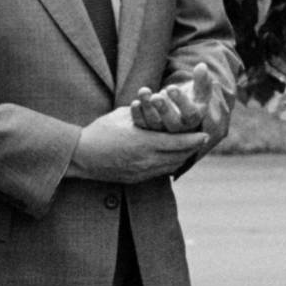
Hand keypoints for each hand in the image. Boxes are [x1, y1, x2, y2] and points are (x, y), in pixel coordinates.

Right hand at [66, 106, 205, 183]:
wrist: (81, 156)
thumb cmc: (100, 131)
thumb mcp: (123, 116)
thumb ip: (143, 113)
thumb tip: (156, 107)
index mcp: (144, 142)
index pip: (177, 142)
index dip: (193, 139)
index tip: (204, 134)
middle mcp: (146, 160)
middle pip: (178, 157)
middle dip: (191, 149)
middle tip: (201, 140)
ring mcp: (142, 172)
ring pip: (171, 167)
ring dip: (182, 158)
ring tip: (189, 149)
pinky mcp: (136, 179)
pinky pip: (160, 173)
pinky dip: (170, 165)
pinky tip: (172, 158)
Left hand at [131, 63, 232, 149]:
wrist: (180, 108)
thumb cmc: (193, 97)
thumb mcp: (200, 88)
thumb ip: (202, 79)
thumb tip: (202, 66)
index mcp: (194, 119)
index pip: (190, 114)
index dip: (181, 102)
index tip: (172, 88)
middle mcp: (179, 128)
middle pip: (172, 123)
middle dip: (163, 109)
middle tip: (155, 97)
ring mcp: (163, 130)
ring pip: (155, 124)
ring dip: (147, 108)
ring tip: (143, 91)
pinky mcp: (149, 128)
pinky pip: (142, 125)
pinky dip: (137, 115)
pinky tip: (135, 102)